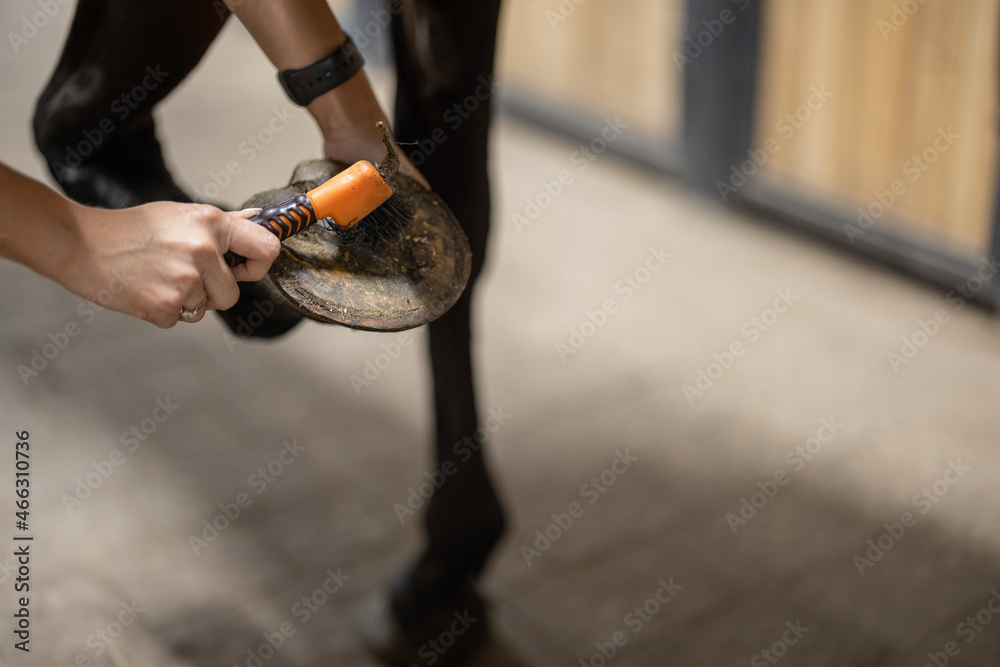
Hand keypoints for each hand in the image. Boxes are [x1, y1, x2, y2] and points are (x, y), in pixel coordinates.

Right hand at [61, 203, 280, 327]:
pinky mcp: (166, 305)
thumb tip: (258, 222)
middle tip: (181, 273)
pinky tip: (146, 288)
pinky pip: (181, 319)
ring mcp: (185, 280)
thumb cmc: (131, 230)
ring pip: (205, 308)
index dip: (258, 265)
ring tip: (158, 277)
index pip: (266, 249)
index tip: (245, 269)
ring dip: (186, 300)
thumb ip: (221, 226)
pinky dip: (165, 311)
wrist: (81, 244)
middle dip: (212, 291)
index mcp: (211, 223)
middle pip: (232, 293)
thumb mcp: (179, 215)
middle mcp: (202, 250)